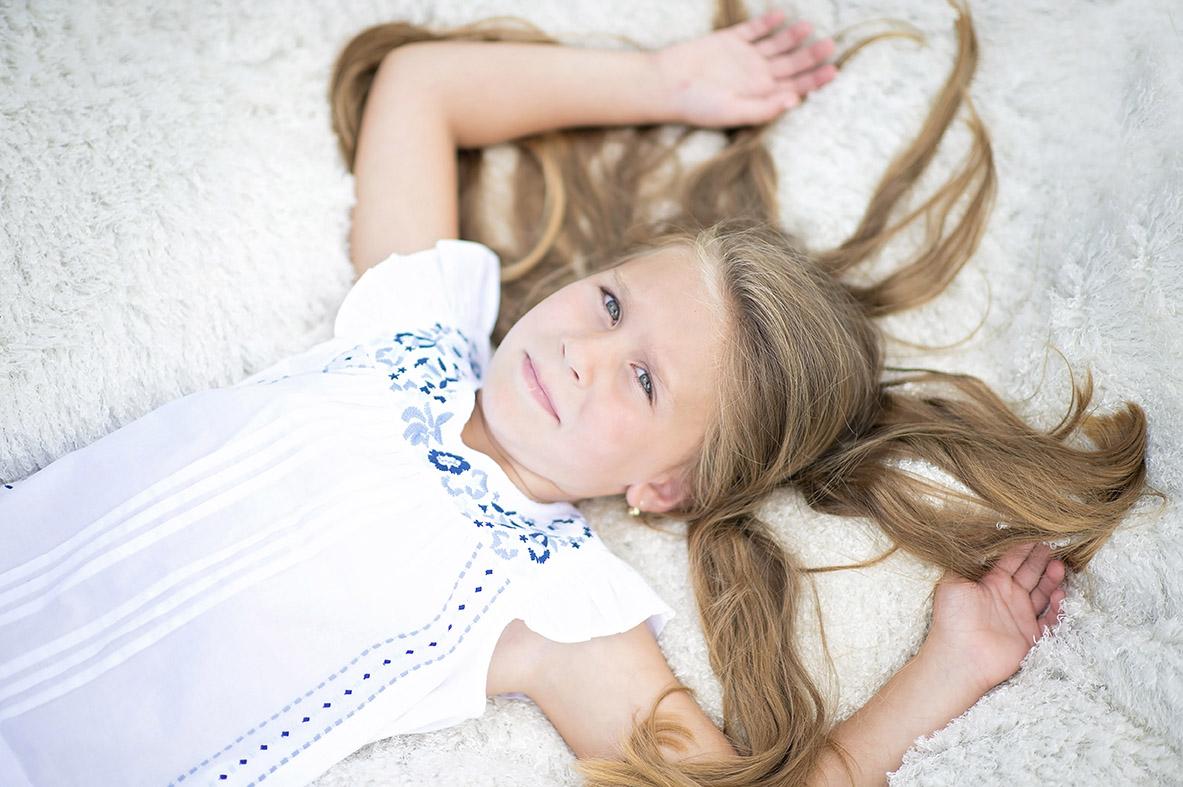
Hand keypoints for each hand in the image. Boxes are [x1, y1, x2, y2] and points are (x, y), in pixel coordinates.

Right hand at [653, 9, 836, 127]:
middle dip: (810, 56)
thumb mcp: (732, 112)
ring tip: (807, 27)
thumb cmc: (696, 106)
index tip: (833, 70)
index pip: (794, 88)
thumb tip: (795, 101)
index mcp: (760, 96)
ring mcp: (744, 57)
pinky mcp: (729, 41)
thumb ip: (763, 108)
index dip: (814, 80)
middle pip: (790, 65)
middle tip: (829, 45)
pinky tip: (781, 15)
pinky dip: (767, 23)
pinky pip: (753, 30)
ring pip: (776, 45)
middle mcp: (756, 77)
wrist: (665, 84)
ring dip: (792, 37)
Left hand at [923, 542, 1067, 695]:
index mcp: (989, 582)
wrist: (960, 656)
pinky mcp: (1030, 635)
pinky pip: (1049, 620)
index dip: (1024, 547)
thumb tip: (977, 540)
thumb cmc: (952, 618)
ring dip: (1052, 580)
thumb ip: (967, 562)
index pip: (1011, 560)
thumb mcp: (952, 581)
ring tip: (1059, 567)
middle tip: (1055, 545)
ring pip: (1042, 593)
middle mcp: (1006, 596)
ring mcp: (1019, 615)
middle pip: (1030, 573)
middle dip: (1042, 559)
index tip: (1038, 534)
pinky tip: (1058, 596)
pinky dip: (1056, 609)